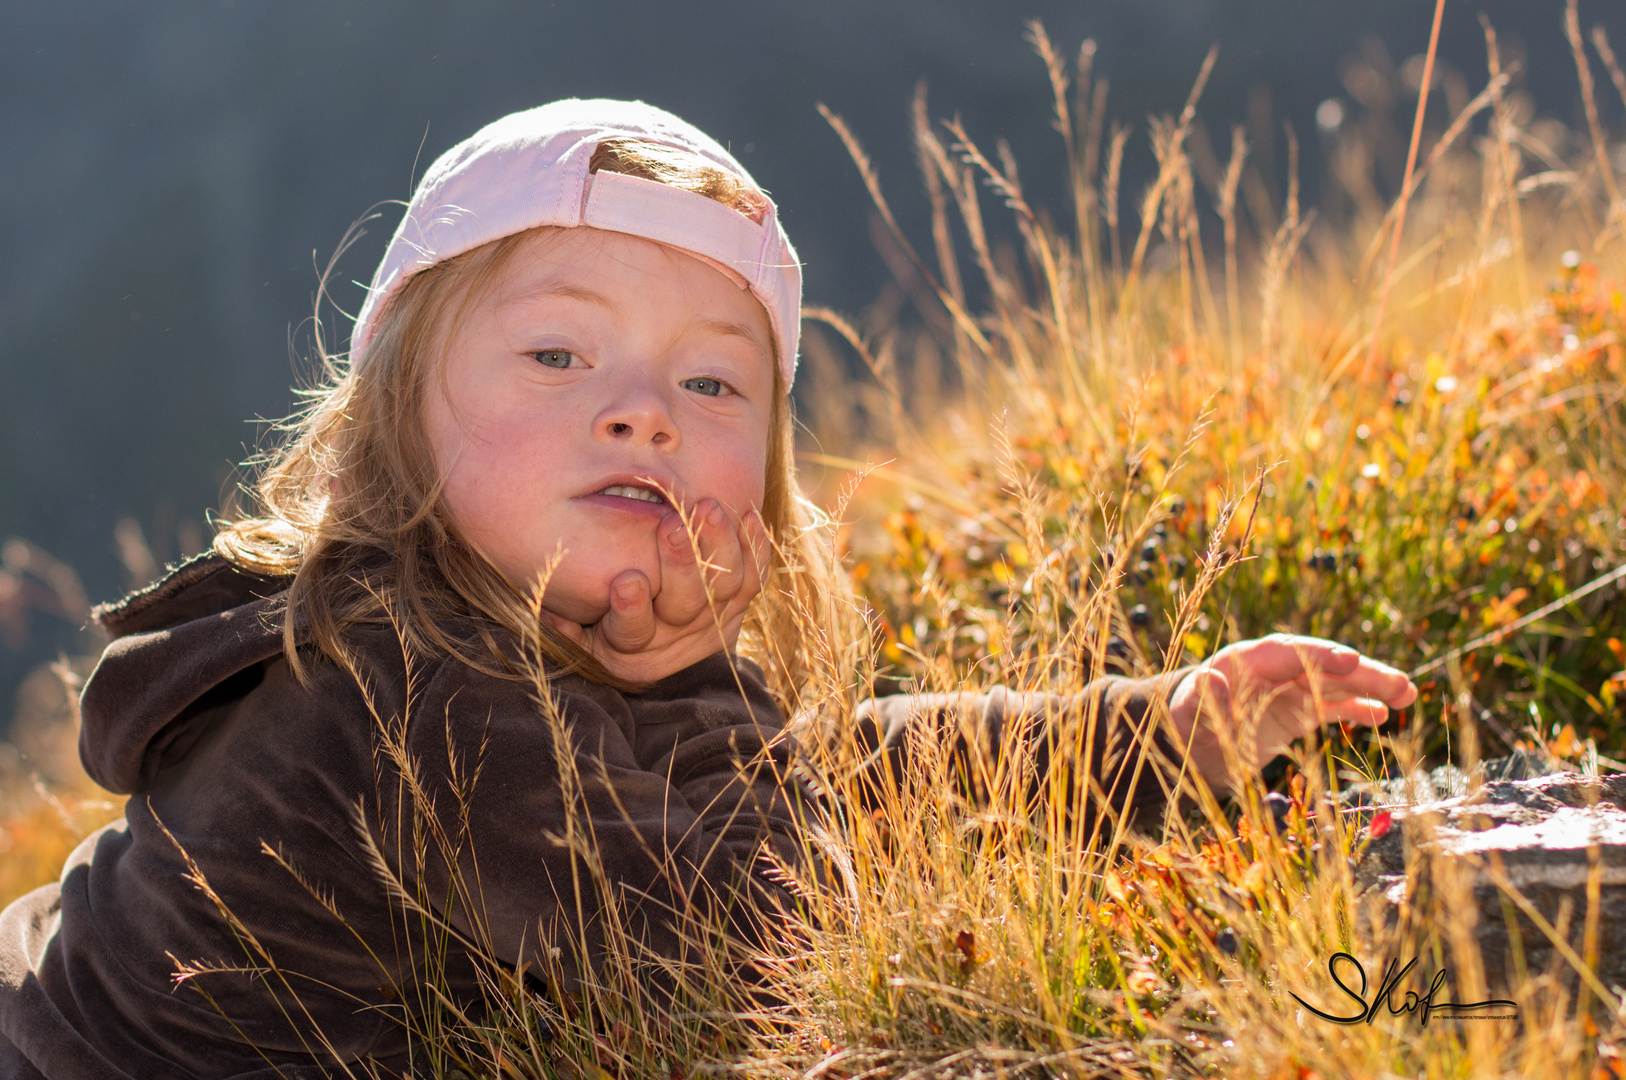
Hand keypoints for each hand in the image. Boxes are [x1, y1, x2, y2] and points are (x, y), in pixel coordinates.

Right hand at [541, 500, 769, 683]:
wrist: (664, 648)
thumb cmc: (603, 625)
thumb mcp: (582, 633)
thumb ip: (566, 621)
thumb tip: (545, 611)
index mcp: (632, 644)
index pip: (632, 631)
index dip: (630, 610)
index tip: (626, 580)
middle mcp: (677, 633)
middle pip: (685, 603)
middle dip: (680, 564)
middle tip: (673, 525)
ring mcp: (713, 619)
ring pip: (725, 585)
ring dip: (718, 545)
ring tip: (707, 507)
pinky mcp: (737, 603)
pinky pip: (753, 577)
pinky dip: (754, 547)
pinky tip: (750, 516)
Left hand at [1167, 634, 1417, 792]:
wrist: (1190, 738)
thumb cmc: (1186, 722)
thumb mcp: (1188, 714)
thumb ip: (1203, 698)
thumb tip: (1209, 678)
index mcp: (1247, 661)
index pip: (1288, 652)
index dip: (1320, 655)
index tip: (1350, 660)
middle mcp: (1274, 668)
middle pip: (1322, 664)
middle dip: (1361, 670)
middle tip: (1399, 682)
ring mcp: (1291, 687)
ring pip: (1337, 682)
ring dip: (1371, 685)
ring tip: (1407, 693)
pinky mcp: (1299, 708)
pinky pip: (1334, 704)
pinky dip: (1358, 708)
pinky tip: (1385, 714)